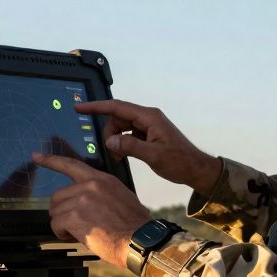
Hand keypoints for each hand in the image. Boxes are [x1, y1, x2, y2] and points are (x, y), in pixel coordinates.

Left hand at [32, 152, 152, 267]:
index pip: (72, 164)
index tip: (37, 156)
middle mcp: (90, 185)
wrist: (140, 240)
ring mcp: (82, 200)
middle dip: (62, 213)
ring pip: (55, 212)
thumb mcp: (120, 197)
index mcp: (101, 179)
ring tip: (82, 232)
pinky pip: (56, 225)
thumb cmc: (133, 225)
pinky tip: (78, 237)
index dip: (51, 160)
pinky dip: (63, 234)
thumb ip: (100, 193)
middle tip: (77, 224)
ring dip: (64, 225)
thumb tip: (84, 201)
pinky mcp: (75, 216)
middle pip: (57, 196)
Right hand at [76, 99, 221, 195]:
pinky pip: (129, 133)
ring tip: (118, 156)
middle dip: (109, 133)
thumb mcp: (154, 156)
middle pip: (118, 118)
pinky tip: (123, 155)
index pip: (117, 107)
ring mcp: (148, 125)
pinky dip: (123, 143)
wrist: (196, 169)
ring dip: (115, 140)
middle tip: (111, 153)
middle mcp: (148, 118)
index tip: (80, 107)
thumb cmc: (180, 162)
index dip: (96, 106)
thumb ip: (130, 147)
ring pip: (122, 127)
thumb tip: (110, 141)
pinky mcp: (149, 134)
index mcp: (149, 117)